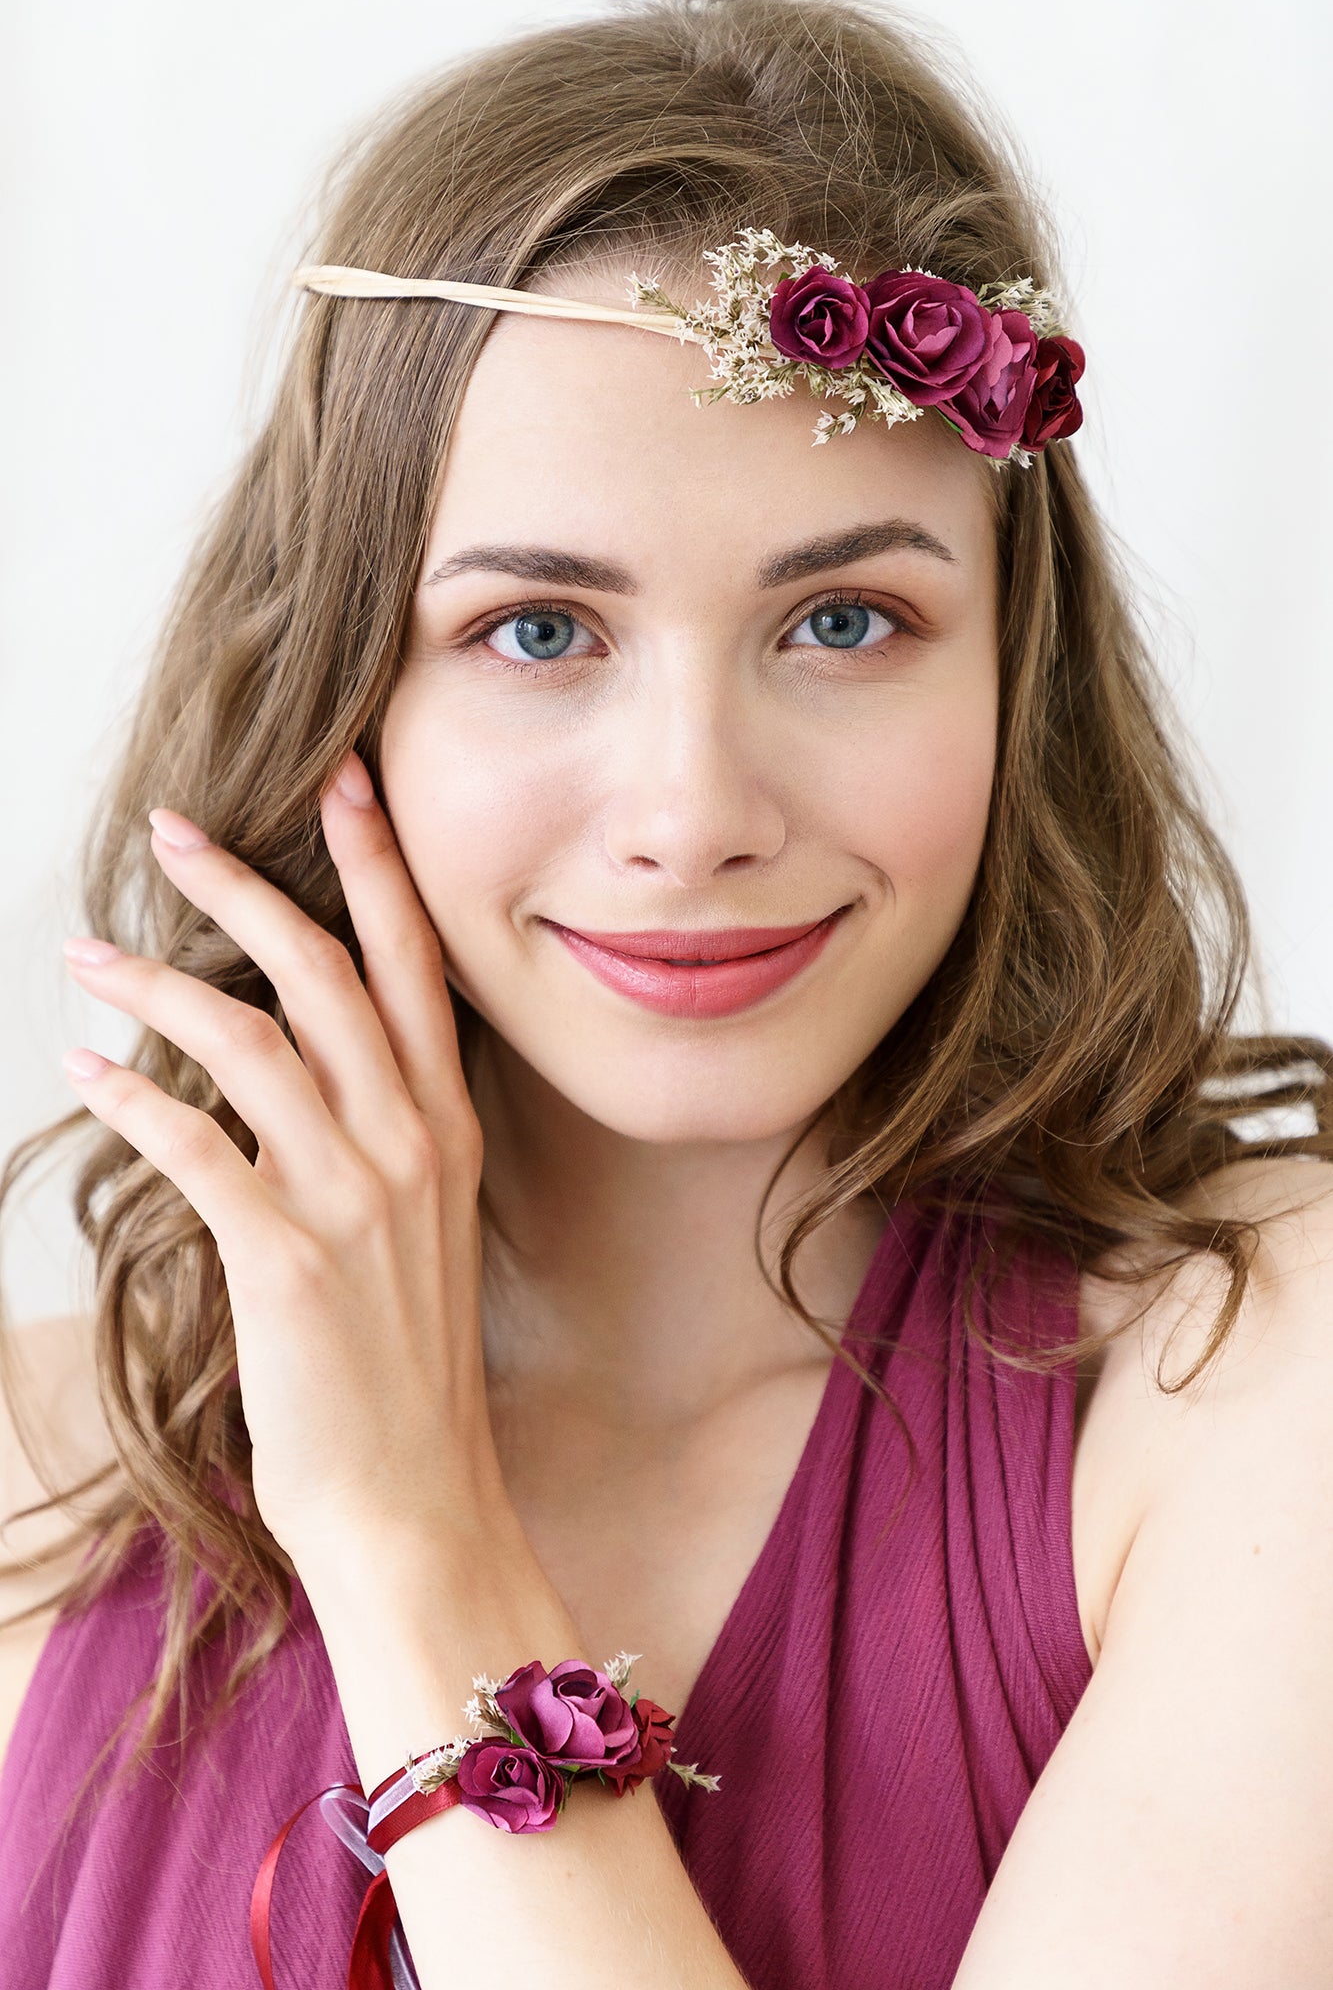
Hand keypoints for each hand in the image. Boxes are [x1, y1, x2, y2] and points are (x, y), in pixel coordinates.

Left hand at [61, 751, 505, 1573]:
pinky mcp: (286, 1256)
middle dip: (247, 885)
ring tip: (90, 951)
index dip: (376, 866)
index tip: (342, 780)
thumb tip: (294, 1067)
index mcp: (447, 1128)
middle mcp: (412, 1142)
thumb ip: (377, 1138)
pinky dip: (134, 1097)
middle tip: (175, 827)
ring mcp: (355, 1196)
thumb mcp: (419, 1231)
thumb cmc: (405, 1368)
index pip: (415, 966)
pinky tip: (87, 1071)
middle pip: (326, 973)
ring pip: (250, 1040)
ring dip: (160, 983)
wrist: (415, 1497)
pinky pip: (197, 1144)